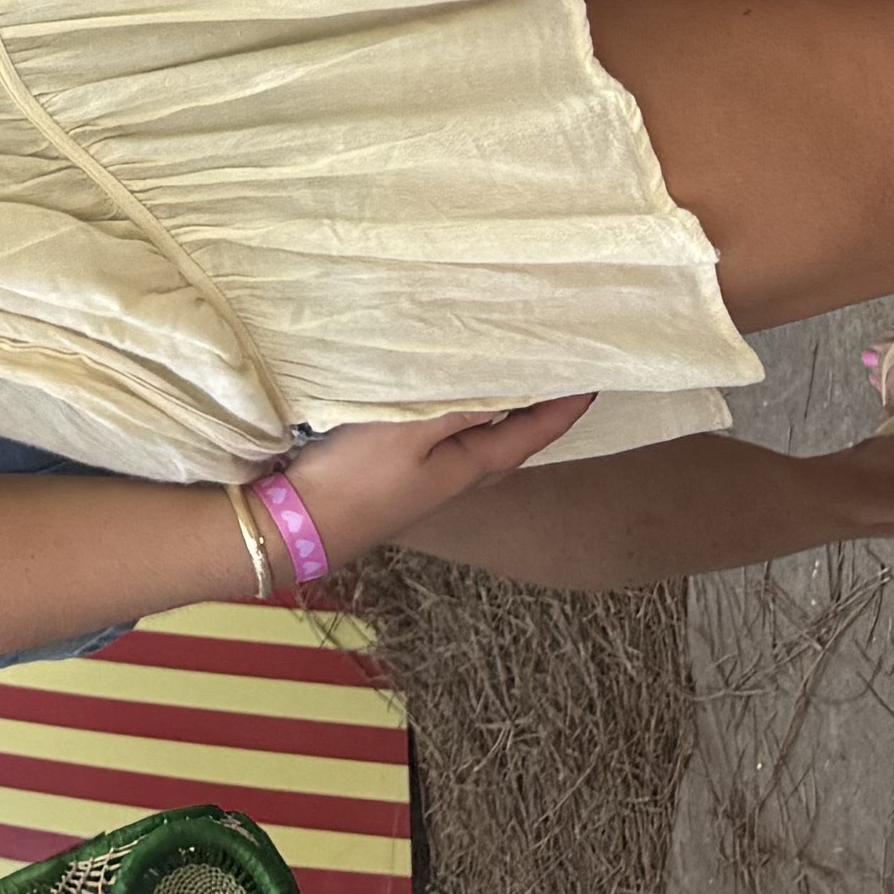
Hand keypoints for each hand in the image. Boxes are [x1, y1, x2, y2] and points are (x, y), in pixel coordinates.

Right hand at [272, 396, 594, 558]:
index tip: (591, 380)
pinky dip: (465, 412)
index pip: (533, 433)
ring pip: (482, 437)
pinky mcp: (403, 470)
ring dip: (503, 409)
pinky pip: (451, 435)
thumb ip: (461, 407)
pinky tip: (450, 397)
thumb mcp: (412, 432)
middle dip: (540, 409)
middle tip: (559, 373)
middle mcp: (459, 475)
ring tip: (513, 376)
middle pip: (514, 438)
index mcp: (472, 466)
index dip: (563, 408)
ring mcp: (430, 476)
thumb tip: (511, 387)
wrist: (303, 521)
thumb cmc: (360, 476)